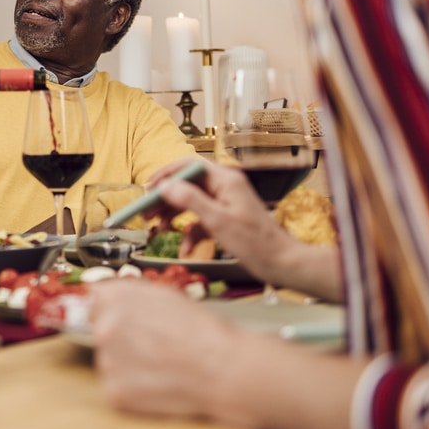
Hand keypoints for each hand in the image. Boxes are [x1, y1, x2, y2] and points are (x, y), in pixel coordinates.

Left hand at [89, 278, 241, 416]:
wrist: (223, 369)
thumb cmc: (203, 331)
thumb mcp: (167, 295)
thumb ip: (132, 293)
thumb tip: (107, 294)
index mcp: (115, 299)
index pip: (97, 303)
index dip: (117, 312)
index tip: (130, 322)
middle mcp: (105, 328)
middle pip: (102, 332)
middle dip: (123, 338)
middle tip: (154, 347)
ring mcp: (108, 362)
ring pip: (110, 361)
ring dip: (127, 363)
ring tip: (160, 366)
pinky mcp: (116, 392)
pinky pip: (118, 387)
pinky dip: (134, 388)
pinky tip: (158, 383)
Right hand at [144, 159, 294, 281]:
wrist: (281, 263)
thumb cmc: (255, 243)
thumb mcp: (218, 221)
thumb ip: (191, 201)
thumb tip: (165, 186)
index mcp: (225, 180)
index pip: (189, 166)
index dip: (166, 175)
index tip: (147, 188)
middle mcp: (224, 187)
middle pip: (187, 184)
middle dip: (166, 199)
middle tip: (146, 212)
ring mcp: (225, 203)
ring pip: (191, 203)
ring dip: (174, 216)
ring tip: (158, 229)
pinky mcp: (226, 218)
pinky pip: (201, 220)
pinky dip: (190, 233)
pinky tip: (185, 249)